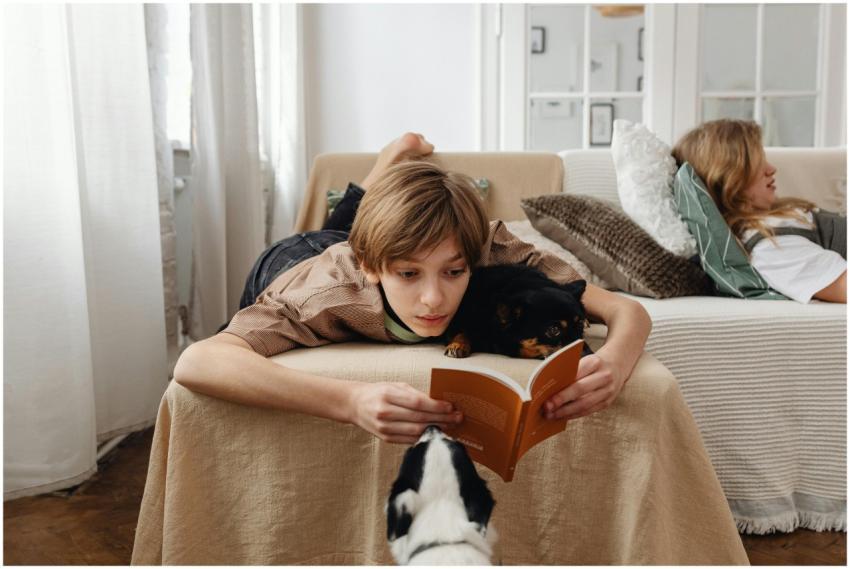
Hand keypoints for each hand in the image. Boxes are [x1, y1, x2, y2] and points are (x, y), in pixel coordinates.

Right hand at [347, 382, 462, 443]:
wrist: (355, 405)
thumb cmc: (378, 392)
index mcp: (387, 395)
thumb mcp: (395, 386)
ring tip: (450, 426)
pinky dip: (424, 437)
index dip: (436, 406)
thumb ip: (414, 394)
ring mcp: (384, 427)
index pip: (417, 403)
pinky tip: (436, 433)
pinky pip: (409, 440)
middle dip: (441, 418)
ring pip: (416, 431)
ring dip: (436, 429)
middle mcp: (384, 412)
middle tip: (457, 418)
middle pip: (419, 418)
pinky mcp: (385, 438)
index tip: (451, 406)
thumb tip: (438, 403)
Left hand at [542, 353, 625, 420]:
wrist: (617, 366)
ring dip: (565, 411)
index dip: (561, 385)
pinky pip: (588, 411)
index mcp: (594, 362)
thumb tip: (549, 388)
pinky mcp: (607, 402)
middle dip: (561, 400)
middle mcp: (604, 376)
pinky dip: (574, 415)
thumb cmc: (594, 364)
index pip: (575, 374)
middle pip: (580, 390)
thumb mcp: (584, 361)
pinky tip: (562, 416)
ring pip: (584, 404)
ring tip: (551, 415)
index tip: (545, 393)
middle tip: (546, 407)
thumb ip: (570, 372)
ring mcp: (608, 391)